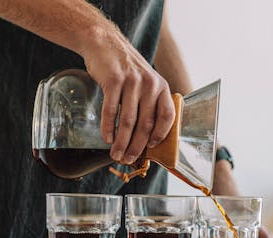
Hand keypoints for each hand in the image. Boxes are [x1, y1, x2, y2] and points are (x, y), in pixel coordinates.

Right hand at [81, 25, 174, 164]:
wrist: (104, 43)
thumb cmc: (126, 70)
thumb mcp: (145, 82)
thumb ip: (149, 104)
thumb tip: (145, 138)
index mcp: (162, 87)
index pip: (168, 116)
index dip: (161, 134)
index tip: (152, 148)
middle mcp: (150, 85)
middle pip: (146, 123)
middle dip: (137, 146)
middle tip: (128, 159)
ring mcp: (132, 82)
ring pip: (128, 121)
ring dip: (121, 141)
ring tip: (116, 154)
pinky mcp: (114, 80)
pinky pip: (111, 110)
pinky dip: (108, 127)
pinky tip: (107, 138)